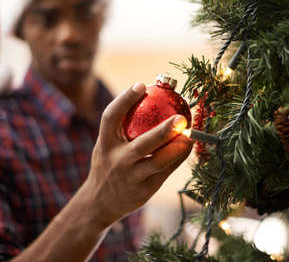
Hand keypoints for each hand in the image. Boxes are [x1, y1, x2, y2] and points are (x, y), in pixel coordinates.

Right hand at [81, 83, 192, 226]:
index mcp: (105, 144)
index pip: (111, 117)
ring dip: (176, 148)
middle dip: (163, 131)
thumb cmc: (107, 166)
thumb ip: (120, 129)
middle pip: (142, 143)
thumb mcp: (105, 146)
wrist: (98, 204)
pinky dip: (177, 158)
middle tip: (181, 117)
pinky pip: (165, 172)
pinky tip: (186, 146)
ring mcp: (131, 177)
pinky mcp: (144, 190)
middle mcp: (117, 160)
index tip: (141, 85)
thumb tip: (148, 99)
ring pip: (158, 162)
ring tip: (189, 136)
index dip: (124, 99)